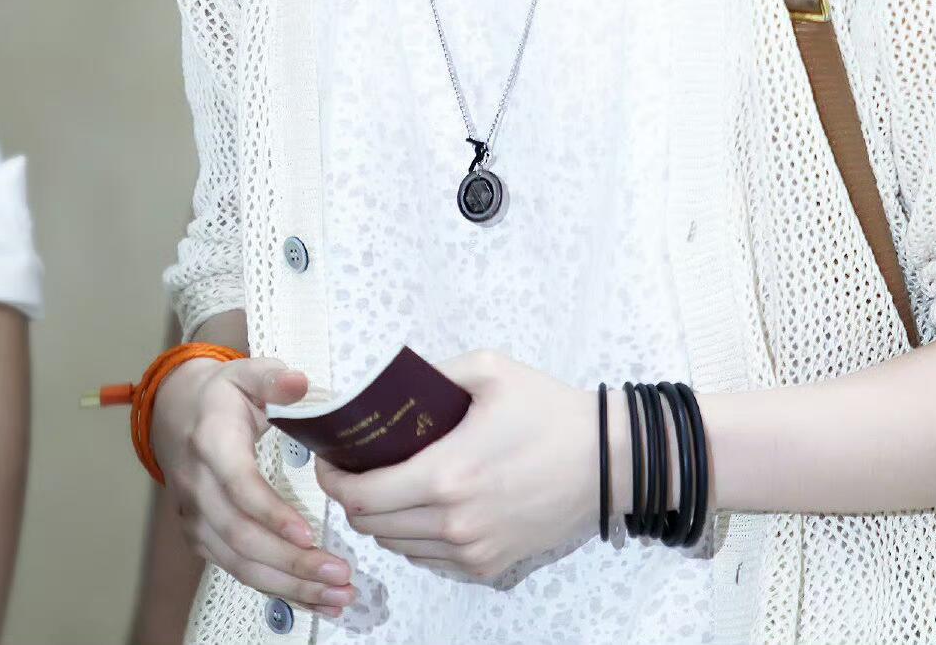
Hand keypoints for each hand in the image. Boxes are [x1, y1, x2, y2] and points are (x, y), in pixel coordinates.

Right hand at [150, 356, 359, 620]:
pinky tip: (314, 597)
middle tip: (340, 574)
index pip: (239, 485)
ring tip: (337, 595)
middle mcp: (199, 487)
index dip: (271, 513)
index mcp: (212, 442)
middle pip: (242, 536)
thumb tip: (300, 382)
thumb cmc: (225, 395)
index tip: (308, 534)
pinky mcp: (203, 538)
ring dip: (290, 585)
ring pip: (240, 563)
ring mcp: (197, 518)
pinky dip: (277, 588)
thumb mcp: (247, 372)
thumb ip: (273, 378)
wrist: (178, 415)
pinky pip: (239, 570)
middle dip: (292, 562)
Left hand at [315, 349, 599, 584]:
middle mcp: (453, 523)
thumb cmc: (549, 412)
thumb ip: (432, 374)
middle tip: (353, 468)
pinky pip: (429, 561)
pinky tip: (424, 507)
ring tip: (388, 484)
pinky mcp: (489, 567)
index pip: (361, 495)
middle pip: (372, 525)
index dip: (332, 479)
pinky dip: (414, 538)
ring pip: (397, 546)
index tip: (328, 460)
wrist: (607, 461)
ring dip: (382, 518)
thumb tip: (389, 382)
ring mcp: (472, 551)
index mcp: (446, 474)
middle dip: (351, 496)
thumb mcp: (489, 370)